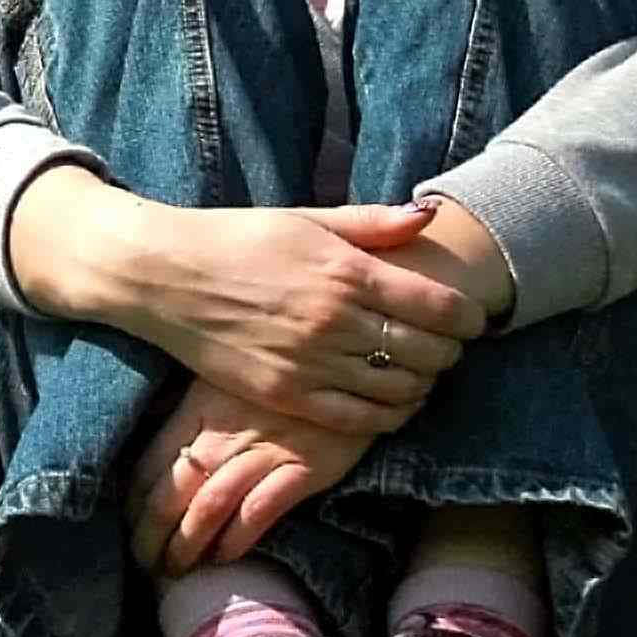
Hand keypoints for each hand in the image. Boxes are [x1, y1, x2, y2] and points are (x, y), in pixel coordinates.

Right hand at [102, 201, 490, 433]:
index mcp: (346, 272)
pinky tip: (392, 402)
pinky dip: (388, 416)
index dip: (469, 318)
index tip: (470, 317)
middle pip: (428, 352)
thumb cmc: (237, 238)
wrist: (165, 274)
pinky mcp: (285, 395)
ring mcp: (310, 363)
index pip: (439, 308)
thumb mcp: (306, 219)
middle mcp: (334, 321)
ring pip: (400, 390)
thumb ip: (373, 223)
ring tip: (419, 371)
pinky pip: (359, 419)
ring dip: (423, 384)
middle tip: (447, 345)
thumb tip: (430, 217)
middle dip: (450, 351)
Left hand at [130, 382, 370, 576]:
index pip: (153, 461)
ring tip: (174, 570)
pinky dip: (236, 540)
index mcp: (201, 406)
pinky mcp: (306, 468)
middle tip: (143, 561)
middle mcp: (228, 430)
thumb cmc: (282, 379)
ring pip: (211, 506)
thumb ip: (195, 412)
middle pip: (174, 491)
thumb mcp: (227, 380)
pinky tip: (222, 558)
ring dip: (187, 545)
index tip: (128, 526)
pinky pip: (260, 511)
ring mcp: (267, 449)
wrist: (355, 366)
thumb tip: (158, 449)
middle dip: (151, 534)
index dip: (134, 502)